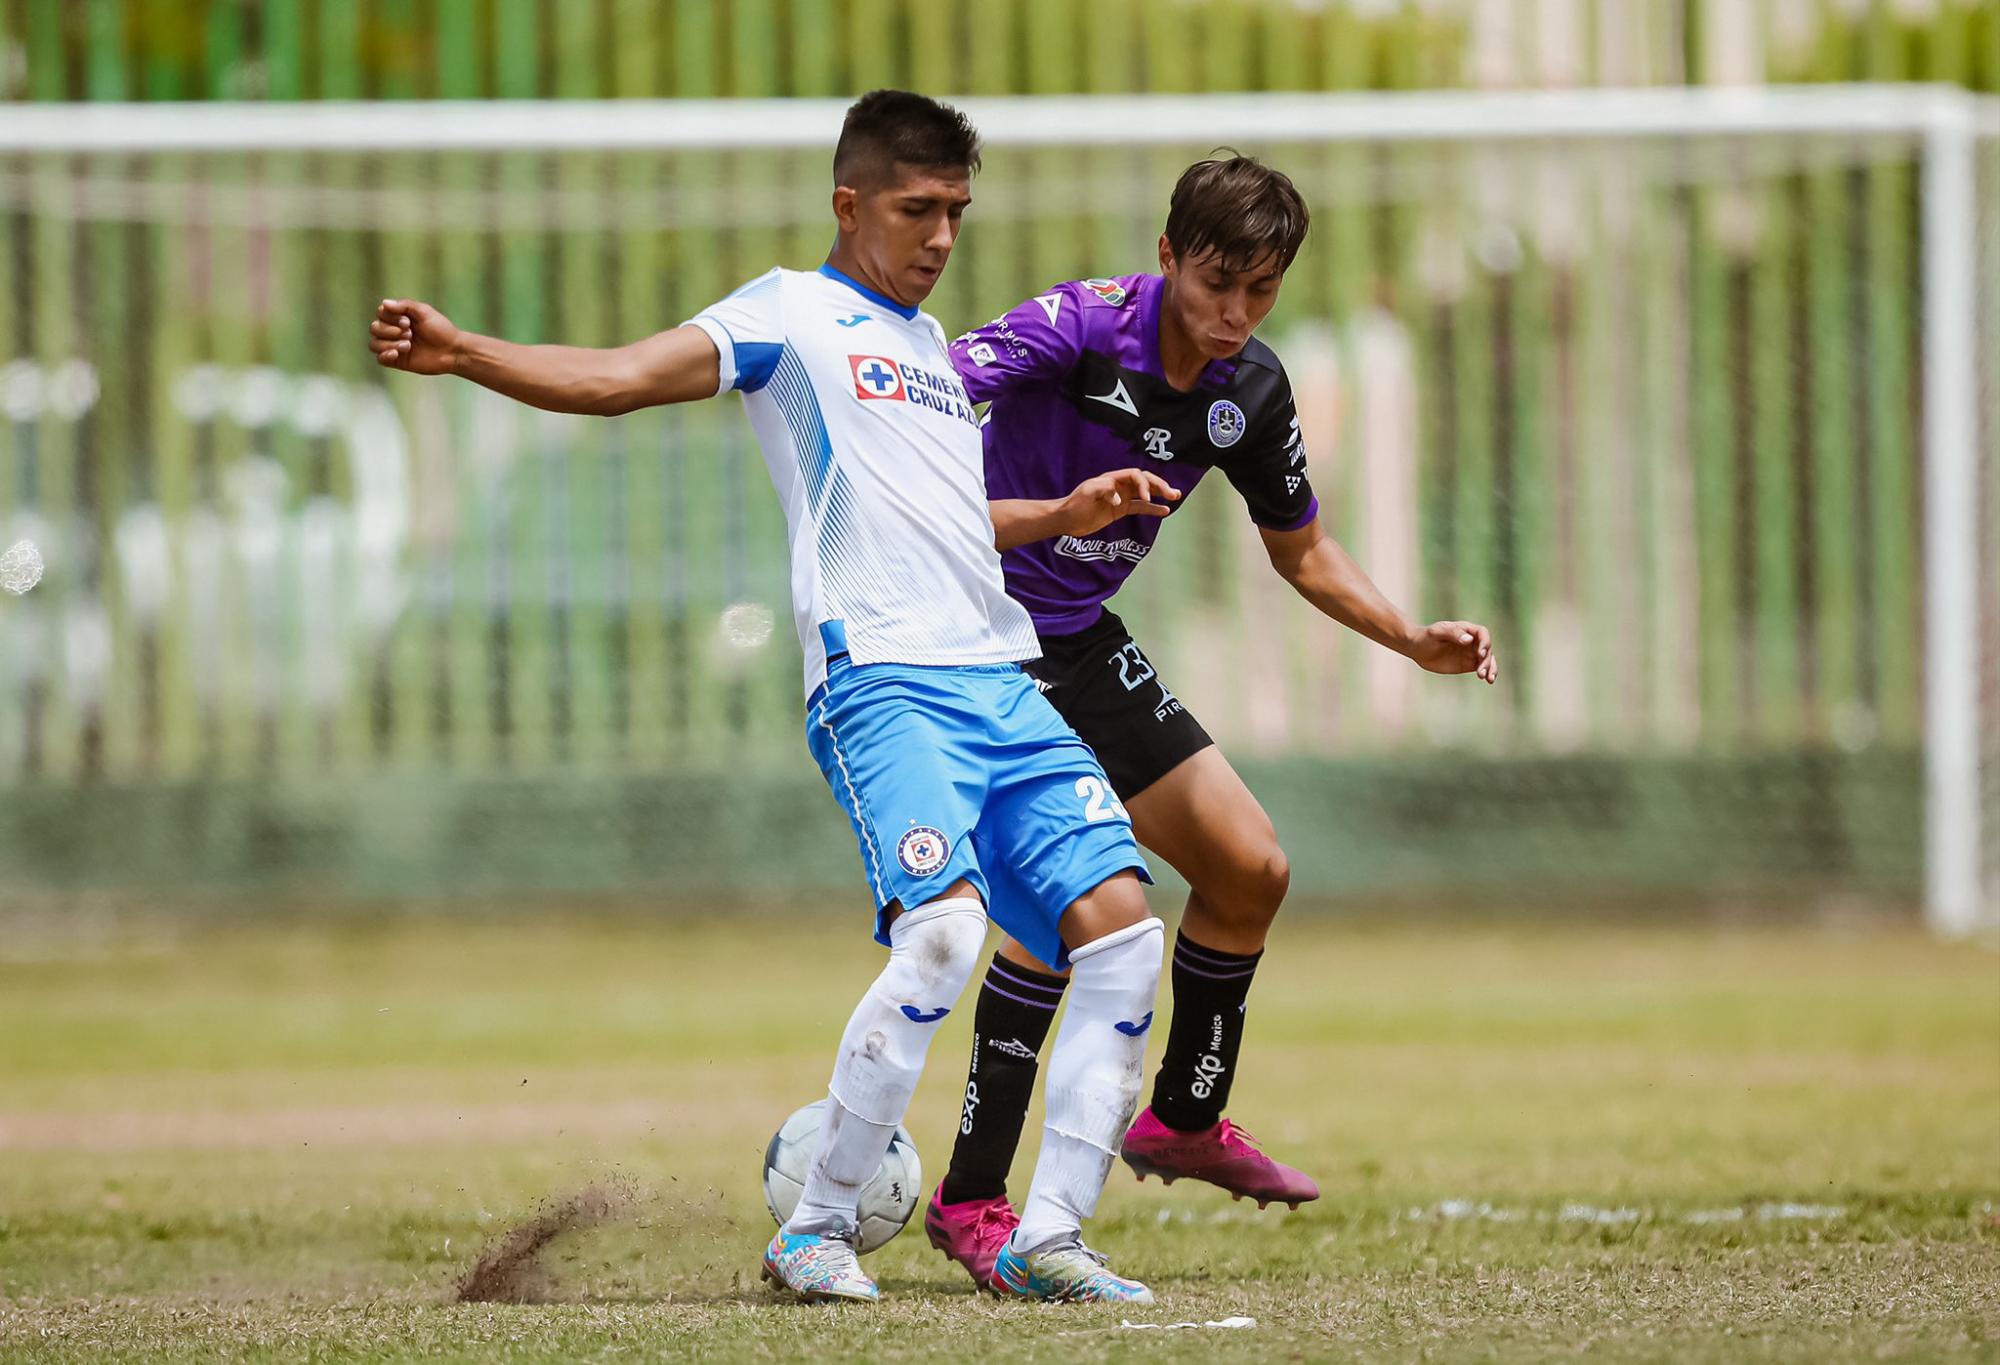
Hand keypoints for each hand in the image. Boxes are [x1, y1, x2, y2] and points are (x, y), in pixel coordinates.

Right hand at [370, 298, 460, 374]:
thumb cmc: (441, 329)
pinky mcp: (397, 361)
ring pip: (374, 344)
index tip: (408, 322)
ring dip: (389, 343)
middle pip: (374, 328)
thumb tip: (384, 303)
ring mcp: (394, 346)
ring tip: (408, 345)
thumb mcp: (424, 312)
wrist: (452, 351)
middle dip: (390, 331)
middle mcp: (393, 331)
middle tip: (410, 334)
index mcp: (398, 317)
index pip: (380, 313)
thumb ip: (405, 305)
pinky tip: (396, 353)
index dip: (390, 317)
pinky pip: (380, 359)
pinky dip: (385, 355)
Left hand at [1060, 469, 1180, 536]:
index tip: (1146, 498)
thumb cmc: (1074, 504)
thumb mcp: (1087, 493)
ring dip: (1160, 493)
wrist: (1066, 519)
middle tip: (1173, 493)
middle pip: (1145, 481)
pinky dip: (1152, 509)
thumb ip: (1103, 490)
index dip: (1144, 484)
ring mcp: (1122, 497)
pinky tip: (1165, 511)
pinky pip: (1140, 507)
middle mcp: (1120, 485)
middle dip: (1160, 485)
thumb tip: (1119, 498)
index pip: (1136, 475)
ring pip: (1146, 492)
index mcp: (1112, 478)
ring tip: (1176, 496)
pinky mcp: (1121, 510)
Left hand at [1406, 620, 1496, 682]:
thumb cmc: (1425, 636)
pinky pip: (1481, 668)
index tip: (1480, 654)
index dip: (1485, 643)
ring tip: (1488, 679)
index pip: (1483, 633)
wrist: (1417, 648)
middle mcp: (1472, 640)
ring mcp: (1471, 653)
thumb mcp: (1436, 632)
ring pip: (1487, 660)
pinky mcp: (1468, 664)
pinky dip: (1487, 674)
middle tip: (1480, 672)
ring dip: (1490, 668)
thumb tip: (1469, 639)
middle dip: (1486, 660)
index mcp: (1466, 629)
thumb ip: (1452, 633)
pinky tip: (1488, 680)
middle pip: (1487, 649)